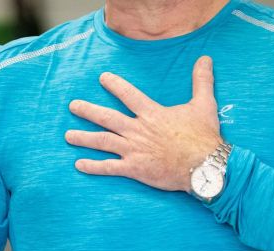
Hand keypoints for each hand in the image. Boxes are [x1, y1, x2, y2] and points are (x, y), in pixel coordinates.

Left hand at [66, 56, 223, 191]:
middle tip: (72, 106)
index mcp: (152, 113)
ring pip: (103, 141)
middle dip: (87, 111)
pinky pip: (109, 167)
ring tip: (68, 136)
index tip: (102, 78)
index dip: (114, 85)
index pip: (128, 95)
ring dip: (84, 138)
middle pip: (106, 118)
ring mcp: (134, 150)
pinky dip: (93, 166)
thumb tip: (205, 58)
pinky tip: (79, 165)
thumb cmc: (203, 136)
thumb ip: (201, 81)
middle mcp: (138, 130)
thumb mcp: (204, 104)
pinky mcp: (135, 169)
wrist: (204, 165)